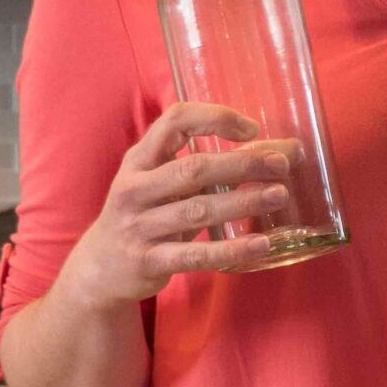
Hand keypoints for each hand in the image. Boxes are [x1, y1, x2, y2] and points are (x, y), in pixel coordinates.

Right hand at [52, 101, 297, 310]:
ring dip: (242, 201)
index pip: (174, 122)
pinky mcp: (148, 260)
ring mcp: (138, 226)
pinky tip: (261, 244)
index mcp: (139, 160)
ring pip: (197, 210)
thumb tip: (286, 150)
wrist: (99, 268)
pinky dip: (231, 250)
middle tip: (280, 165)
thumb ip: (208, 169)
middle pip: (193, 168)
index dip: (214, 118)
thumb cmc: (146, 215)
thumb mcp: (161, 183)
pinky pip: (195, 255)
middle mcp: (134, 188)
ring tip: (278, 195)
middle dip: (241, 164)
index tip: (252, 129)